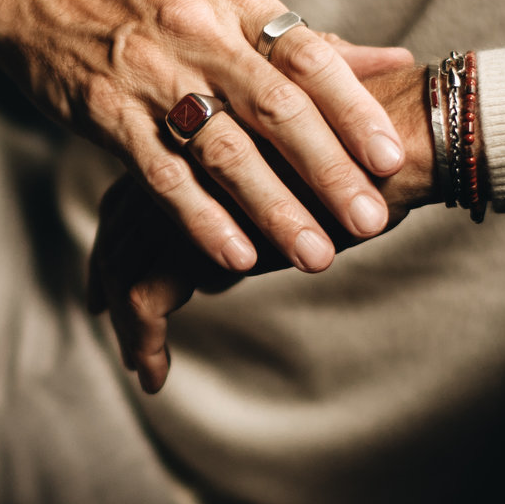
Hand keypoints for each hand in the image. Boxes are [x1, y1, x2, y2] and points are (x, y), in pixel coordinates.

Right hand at [0, 0, 412, 272]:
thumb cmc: (155, 5)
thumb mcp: (232, 6)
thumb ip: (311, 44)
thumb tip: (395, 59)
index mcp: (239, 7)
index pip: (310, 58)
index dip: (354, 110)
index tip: (392, 159)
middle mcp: (200, 37)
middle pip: (275, 109)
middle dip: (326, 170)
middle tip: (368, 220)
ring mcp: (151, 77)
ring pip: (222, 150)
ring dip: (273, 207)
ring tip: (315, 255)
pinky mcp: (108, 116)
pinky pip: (162, 176)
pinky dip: (202, 219)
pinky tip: (237, 258)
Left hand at [88, 66, 434, 392]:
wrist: (402, 139)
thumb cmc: (369, 143)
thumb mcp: (315, 156)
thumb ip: (278, 177)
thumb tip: (252, 236)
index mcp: (203, 130)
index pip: (141, 182)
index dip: (120, 225)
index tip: (112, 264)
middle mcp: (183, 159)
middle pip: (120, 222)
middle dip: (108, 270)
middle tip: (102, 311)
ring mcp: (188, 196)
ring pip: (125, 261)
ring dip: (127, 319)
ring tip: (139, 362)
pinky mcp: (202, 238)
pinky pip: (149, 294)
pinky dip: (146, 337)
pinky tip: (155, 373)